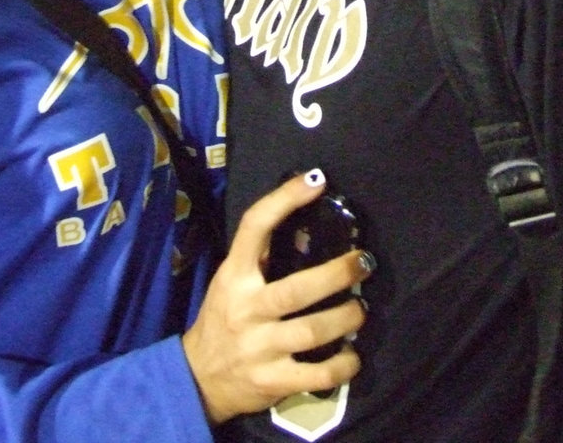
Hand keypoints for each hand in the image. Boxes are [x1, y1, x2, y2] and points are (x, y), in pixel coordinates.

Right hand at [182, 171, 373, 424]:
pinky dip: (343, 365)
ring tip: (360, 309)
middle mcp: (247, 310)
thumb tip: (307, 224)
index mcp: (234, 276)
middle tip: (363, 262)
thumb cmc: (223, 318)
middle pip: (297, 289)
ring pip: (313, 331)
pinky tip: (353, 355)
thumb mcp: (231, 281)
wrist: (198, 378)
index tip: (316, 181)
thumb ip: (260, 258)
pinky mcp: (274, 382)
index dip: (284, 200)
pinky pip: (318, 375)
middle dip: (338, 273)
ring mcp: (260, 349)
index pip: (254, 228)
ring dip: (347, 317)